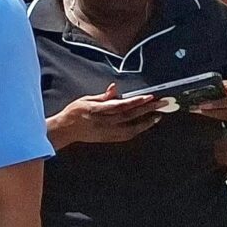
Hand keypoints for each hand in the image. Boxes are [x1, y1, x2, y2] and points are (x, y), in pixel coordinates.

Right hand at [47, 84, 162, 147]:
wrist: (64, 130)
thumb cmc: (74, 113)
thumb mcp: (85, 100)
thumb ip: (103, 96)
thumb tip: (114, 88)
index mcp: (96, 110)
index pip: (120, 105)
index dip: (135, 101)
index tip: (149, 96)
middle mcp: (102, 123)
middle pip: (129, 115)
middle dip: (147, 109)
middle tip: (162, 103)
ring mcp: (106, 132)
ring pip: (130, 127)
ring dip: (146, 121)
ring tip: (158, 114)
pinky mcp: (108, 138)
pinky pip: (126, 135)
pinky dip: (138, 129)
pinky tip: (146, 124)